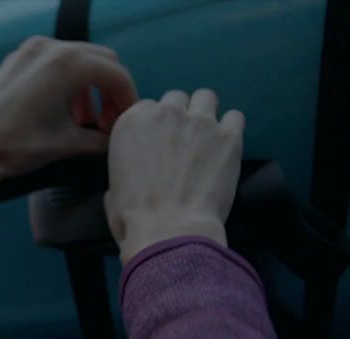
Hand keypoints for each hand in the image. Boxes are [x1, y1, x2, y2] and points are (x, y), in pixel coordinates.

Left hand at [0, 35, 137, 212]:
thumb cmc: (13, 148)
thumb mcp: (66, 145)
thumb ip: (101, 140)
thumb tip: (116, 141)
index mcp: (67, 63)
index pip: (116, 75)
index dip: (127, 101)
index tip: (126, 124)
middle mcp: (50, 47)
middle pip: (101, 62)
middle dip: (110, 92)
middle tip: (109, 124)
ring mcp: (30, 50)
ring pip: (78, 60)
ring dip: (90, 88)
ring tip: (86, 122)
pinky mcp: (15, 60)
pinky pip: (53, 63)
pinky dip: (67, 82)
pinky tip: (64, 112)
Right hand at [105, 89, 244, 262]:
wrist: (170, 229)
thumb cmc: (133, 217)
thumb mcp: (113, 189)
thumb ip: (126, 168)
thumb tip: (136, 174)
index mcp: (131, 123)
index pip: (146, 108)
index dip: (153, 126)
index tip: (157, 143)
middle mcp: (165, 113)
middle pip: (176, 99)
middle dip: (178, 116)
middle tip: (181, 142)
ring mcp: (200, 121)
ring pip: (206, 97)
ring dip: (204, 113)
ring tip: (206, 138)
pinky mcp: (228, 135)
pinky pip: (235, 116)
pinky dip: (230, 128)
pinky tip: (226, 146)